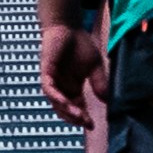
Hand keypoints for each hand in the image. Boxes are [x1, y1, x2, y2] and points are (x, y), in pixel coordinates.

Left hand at [36, 9, 102, 127]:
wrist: (68, 27)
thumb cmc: (80, 45)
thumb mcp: (95, 67)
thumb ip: (100, 82)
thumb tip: (106, 100)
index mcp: (72, 89)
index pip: (77, 108)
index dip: (83, 118)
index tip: (92, 125)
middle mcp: (61, 88)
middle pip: (65, 110)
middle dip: (75, 118)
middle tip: (85, 122)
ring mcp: (53, 81)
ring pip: (55, 103)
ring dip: (66, 110)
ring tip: (78, 115)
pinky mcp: (46, 72)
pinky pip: (48, 89)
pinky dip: (55, 97)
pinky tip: (63, 102)